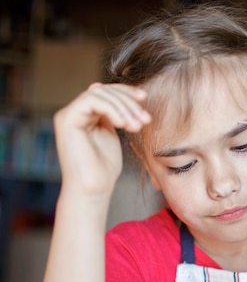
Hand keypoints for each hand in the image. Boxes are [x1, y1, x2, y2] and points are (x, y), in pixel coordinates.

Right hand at [53, 83, 150, 197]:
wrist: (93, 190)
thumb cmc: (104, 170)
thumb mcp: (112, 135)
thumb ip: (114, 116)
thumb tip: (124, 98)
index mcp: (83, 116)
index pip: (105, 93)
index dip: (125, 92)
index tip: (145, 99)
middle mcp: (73, 113)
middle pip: (103, 91)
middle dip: (128, 101)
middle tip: (145, 118)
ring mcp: (68, 115)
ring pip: (99, 93)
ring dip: (124, 107)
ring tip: (137, 126)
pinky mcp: (67, 120)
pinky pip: (92, 101)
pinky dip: (112, 109)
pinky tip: (124, 124)